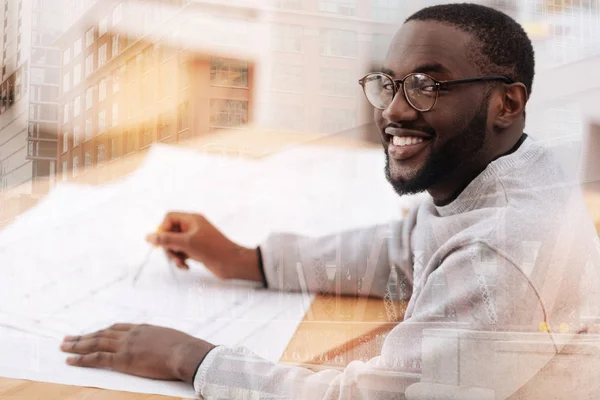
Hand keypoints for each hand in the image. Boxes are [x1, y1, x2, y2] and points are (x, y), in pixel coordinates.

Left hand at [60, 323, 214, 382]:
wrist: (185, 352)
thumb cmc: (184, 348)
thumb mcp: (172, 338)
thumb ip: (162, 340)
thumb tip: (166, 345)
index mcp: (143, 328)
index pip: (117, 328)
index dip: (102, 331)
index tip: (93, 333)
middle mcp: (131, 334)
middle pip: (102, 333)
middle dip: (84, 336)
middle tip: (68, 338)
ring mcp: (126, 346)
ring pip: (95, 343)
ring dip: (77, 345)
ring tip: (64, 347)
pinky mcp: (123, 360)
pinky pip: (97, 358)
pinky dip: (82, 359)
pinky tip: (70, 361)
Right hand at [146, 212, 260, 281]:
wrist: (232, 263)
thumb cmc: (213, 250)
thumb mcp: (186, 243)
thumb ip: (166, 239)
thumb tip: (148, 236)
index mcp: (192, 219)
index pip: (169, 218)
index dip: (163, 229)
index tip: (163, 242)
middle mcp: (193, 227)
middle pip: (170, 232)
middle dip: (169, 246)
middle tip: (174, 256)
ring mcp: (195, 239)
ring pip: (175, 244)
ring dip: (174, 255)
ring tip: (181, 263)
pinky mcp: (197, 250)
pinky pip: (182, 252)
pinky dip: (181, 260)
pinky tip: (186, 267)